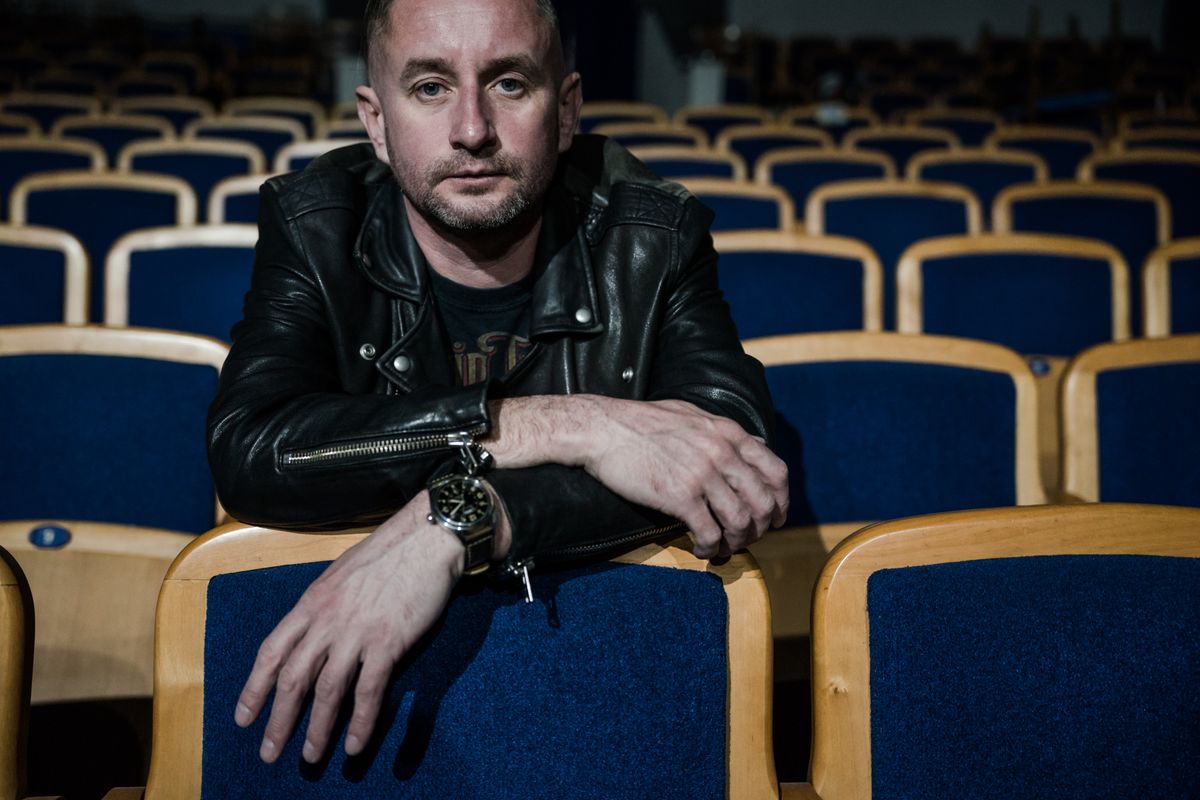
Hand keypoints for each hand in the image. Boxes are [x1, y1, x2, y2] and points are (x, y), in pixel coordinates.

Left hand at [234, 492, 468, 763]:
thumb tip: (316, 630)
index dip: (255, 688)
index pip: (272, 651)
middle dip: (278, 720)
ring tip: (311, 757)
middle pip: (293, 678)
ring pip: (327, 690)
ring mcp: (357, 632)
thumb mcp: (342, 574)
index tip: (244, 717)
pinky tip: (354, 745)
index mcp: (312, 602)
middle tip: (270, 752)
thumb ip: (325, 605)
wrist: (427, 538)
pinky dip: (361, 721)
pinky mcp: (387, 641)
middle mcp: (327, 620)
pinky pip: (369, 690)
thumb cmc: (389, 553)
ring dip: (317, 729)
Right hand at [582, 397, 787, 557]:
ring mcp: (702, 475)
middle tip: (749, 539)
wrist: (604, 430)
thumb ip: (725, 432)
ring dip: (737, 542)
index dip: (781, 500)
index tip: (776, 518)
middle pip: (763, 502)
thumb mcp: (693, 416)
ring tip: (723, 548)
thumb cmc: (642, 422)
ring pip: (740, 521)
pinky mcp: (680, 496)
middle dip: (761, 528)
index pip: (775, 471)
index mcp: (728, 433)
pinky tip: (701, 549)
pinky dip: (710, 547)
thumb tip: (755, 445)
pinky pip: (709, 532)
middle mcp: (721, 453)